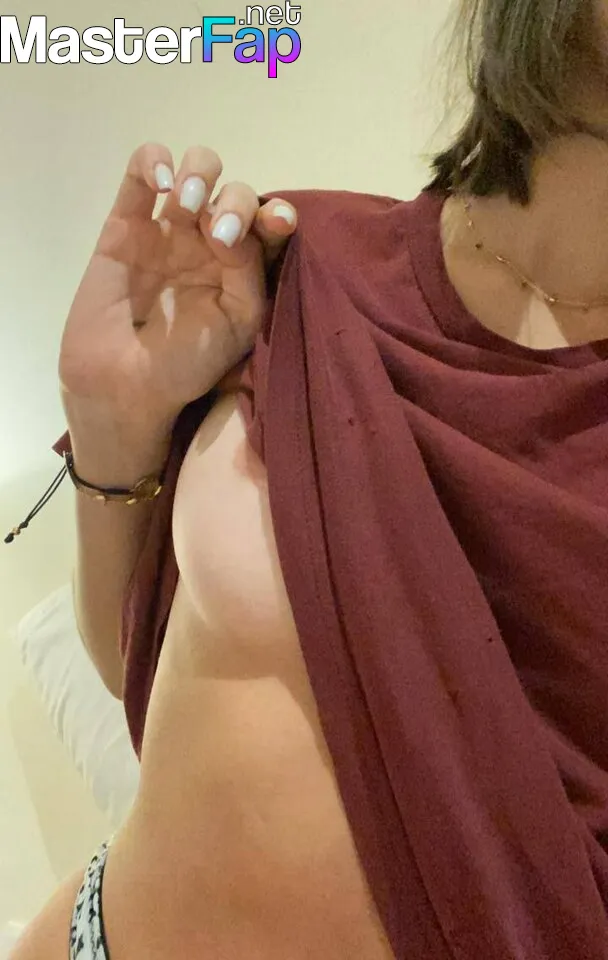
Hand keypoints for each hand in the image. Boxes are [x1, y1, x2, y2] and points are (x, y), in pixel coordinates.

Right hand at [59, 143, 296, 442]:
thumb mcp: (239, 322)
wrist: (126, 383)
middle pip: (237, 193)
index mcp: (246, 267)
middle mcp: (212, 242)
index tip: (279, 223)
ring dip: (201, 173)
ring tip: (189, 205)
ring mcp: (170, 228)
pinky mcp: (126, 222)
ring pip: (197, 168)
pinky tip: (162, 181)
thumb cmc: (189, 362)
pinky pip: (140, 171)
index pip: (270, 223)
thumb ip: (250, 270)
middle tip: (220, 237)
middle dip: (237, 203)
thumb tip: (228, 225)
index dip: (278, 213)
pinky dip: (153, 160)